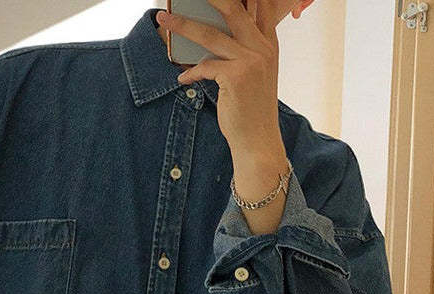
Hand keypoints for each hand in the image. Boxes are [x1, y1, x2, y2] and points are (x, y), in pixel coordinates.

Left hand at [156, 0, 285, 166]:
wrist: (258, 140)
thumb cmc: (250, 108)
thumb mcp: (254, 74)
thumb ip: (242, 50)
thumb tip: (211, 32)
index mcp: (269, 44)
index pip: (259, 6)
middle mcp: (263, 49)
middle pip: (233, 9)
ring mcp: (251, 61)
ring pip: (211, 35)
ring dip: (182, 25)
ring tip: (164, 20)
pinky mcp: (236, 76)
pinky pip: (204, 66)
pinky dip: (190, 72)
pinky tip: (183, 79)